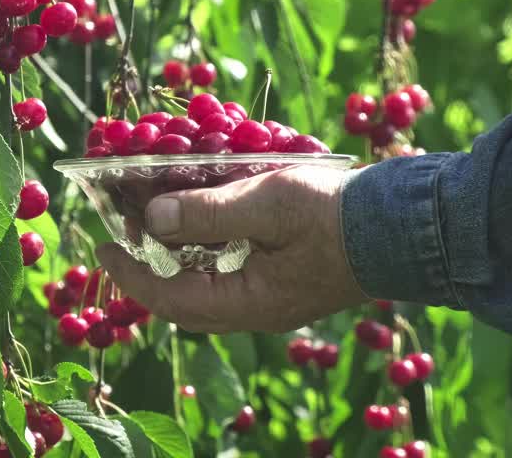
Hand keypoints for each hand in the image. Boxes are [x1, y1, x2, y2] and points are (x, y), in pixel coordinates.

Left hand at [97, 165, 368, 332]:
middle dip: (148, 268)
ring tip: (151, 220)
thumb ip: (208, 212)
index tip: (101, 244)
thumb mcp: (268, 203)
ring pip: (208, 285)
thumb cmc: (339, 213)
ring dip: (177, 256)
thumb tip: (152, 220)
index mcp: (250, 303)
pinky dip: (208, 247)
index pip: (170, 298)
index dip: (130, 273)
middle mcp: (258, 309)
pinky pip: (233, 271)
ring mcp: (275, 296)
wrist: (410, 225)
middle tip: (121, 234)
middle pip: (185, 298)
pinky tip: (200, 215)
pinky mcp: (289, 277)